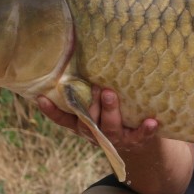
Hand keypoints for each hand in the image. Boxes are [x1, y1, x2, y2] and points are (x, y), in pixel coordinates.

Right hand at [37, 85, 158, 151]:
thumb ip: (86, 89)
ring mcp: (114, 138)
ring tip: (111, 95)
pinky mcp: (134, 141)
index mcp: (81, 124)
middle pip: (88, 122)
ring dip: (110, 111)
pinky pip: (139, 136)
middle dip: (91, 105)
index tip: (41, 98)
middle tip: (96, 87)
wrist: (137, 139)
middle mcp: (94, 133)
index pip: (63, 118)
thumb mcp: (95, 105)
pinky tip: (152, 121)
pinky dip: (145, 130)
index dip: (51, 110)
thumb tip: (81, 52)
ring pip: (110, 128)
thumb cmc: (111, 113)